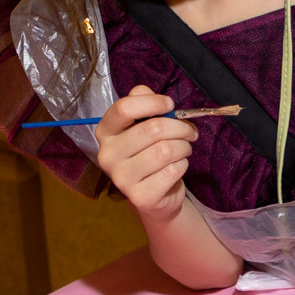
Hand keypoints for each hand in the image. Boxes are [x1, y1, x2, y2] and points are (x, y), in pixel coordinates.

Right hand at [96, 88, 195, 224]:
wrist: (155, 194)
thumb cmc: (149, 152)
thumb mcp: (144, 124)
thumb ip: (145, 103)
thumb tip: (156, 97)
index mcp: (106, 132)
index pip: (125, 108)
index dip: (153, 102)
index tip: (170, 105)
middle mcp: (107, 155)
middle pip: (152, 129)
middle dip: (179, 127)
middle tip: (189, 132)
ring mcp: (121, 178)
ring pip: (165, 150)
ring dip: (184, 147)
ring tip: (184, 149)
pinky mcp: (140, 197)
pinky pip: (173, 170)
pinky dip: (183, 164)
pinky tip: (178, 166)